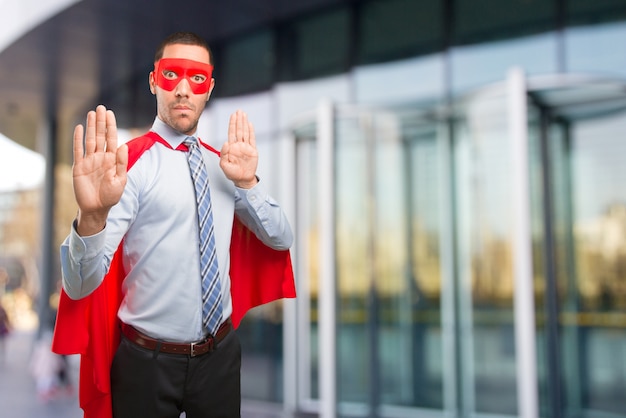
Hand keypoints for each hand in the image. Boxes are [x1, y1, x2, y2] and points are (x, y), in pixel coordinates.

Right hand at [73, 105, 127, 235]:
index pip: (112, 139)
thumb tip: (123, 146)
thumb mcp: (120, 180)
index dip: (111, 126)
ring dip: (90, 127)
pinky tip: (78, 128)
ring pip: (90, 139)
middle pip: (100, 135)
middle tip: (101, 107)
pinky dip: (77, 139)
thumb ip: (122, 163)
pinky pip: (78, 150)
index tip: (110, 113)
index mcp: (112, 160)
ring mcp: (89, 161)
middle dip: (101, 122)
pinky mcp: (79, 166)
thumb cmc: (111, 196)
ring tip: (92, 113)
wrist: (96, 208)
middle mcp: (101, 157)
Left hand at [220, 110, 257, 188]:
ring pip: (245, 132)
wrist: (242, 180)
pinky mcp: (252, 151)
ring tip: (244, 114)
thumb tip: (226, 143)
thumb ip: (223, 153)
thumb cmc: (232, 173)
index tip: (233, 116)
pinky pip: (252, 139)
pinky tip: (250, 124)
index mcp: (231, 147)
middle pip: (238, 130)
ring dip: (244, 123)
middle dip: (238, 120)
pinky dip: (251, 132)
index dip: (232, 124)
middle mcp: (238, 145)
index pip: (231, 132)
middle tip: (239, 111)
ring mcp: (246, 147)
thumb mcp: (223, 165)